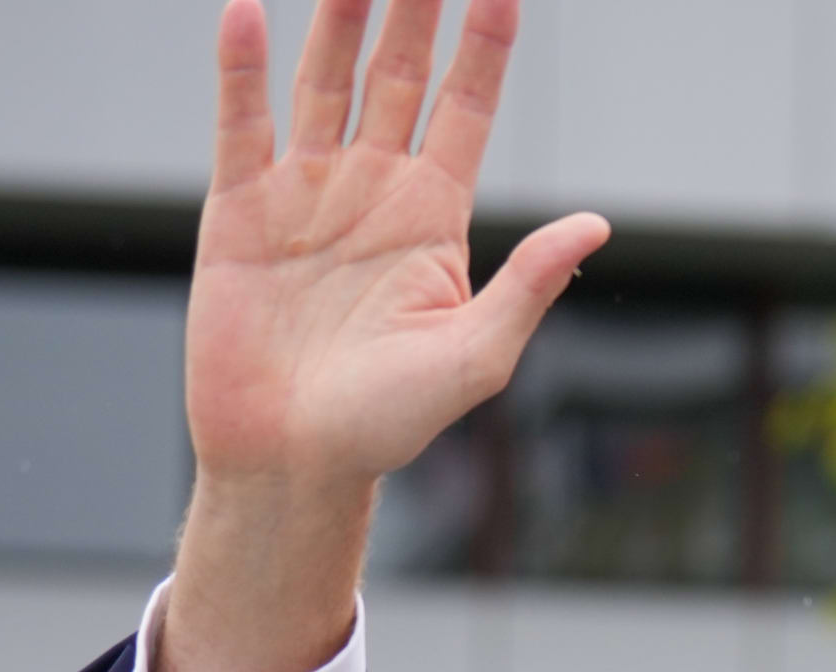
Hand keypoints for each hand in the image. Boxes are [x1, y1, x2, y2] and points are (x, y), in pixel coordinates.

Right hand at [161, 0, 606, 671]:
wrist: (291, 462)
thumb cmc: (387, 424)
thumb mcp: (476, 356)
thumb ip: (528, 284)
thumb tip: (597, 225)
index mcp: (434, 216)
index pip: (466, 106)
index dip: (485, 45)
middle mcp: (372, 189)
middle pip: (399, 73)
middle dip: (412, 6)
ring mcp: (304, 191)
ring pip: (326, 78)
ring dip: (338, 16)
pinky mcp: (239, 208)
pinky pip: (241, 121)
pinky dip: (240, 66)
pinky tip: (247, 8)